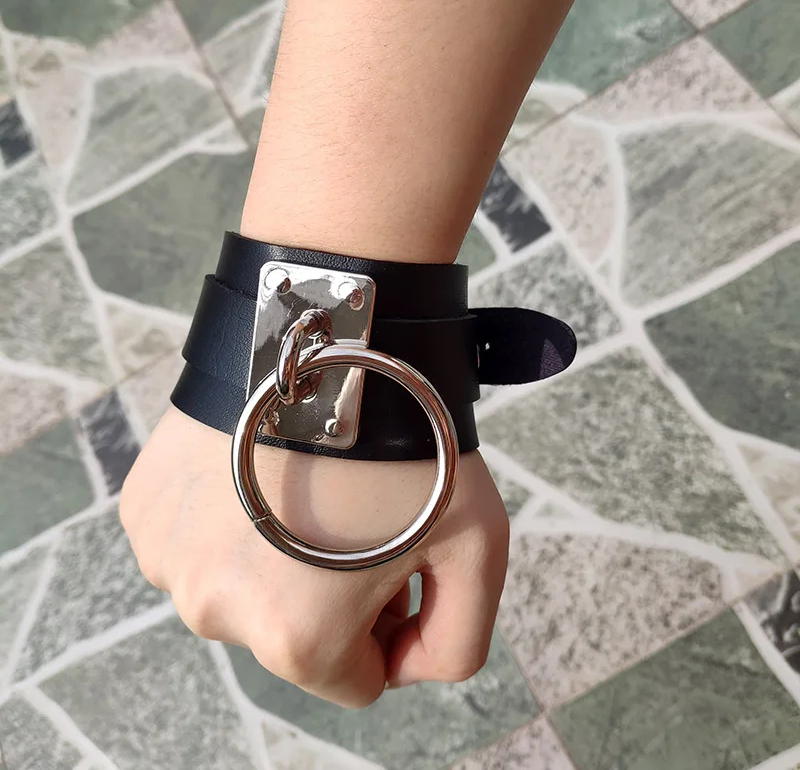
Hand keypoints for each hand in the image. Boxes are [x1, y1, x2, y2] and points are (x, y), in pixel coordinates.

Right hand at [120, 405, 508, 708]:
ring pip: (243, 586)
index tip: (398, 565)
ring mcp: (169, 555)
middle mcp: (214, 612)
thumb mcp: (478, 548)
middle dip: (332, 594)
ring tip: (309, 487)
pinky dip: (232, 516)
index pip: (356, 681)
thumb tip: (403, 666)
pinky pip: (199, 538)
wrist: (330, 340)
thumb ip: (458, 644)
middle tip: (358, 516)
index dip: (389, 624)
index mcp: (295, 640)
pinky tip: (263, 468)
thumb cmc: (409, 440)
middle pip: (294, 634)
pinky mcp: (146, 506)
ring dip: (276, 555)